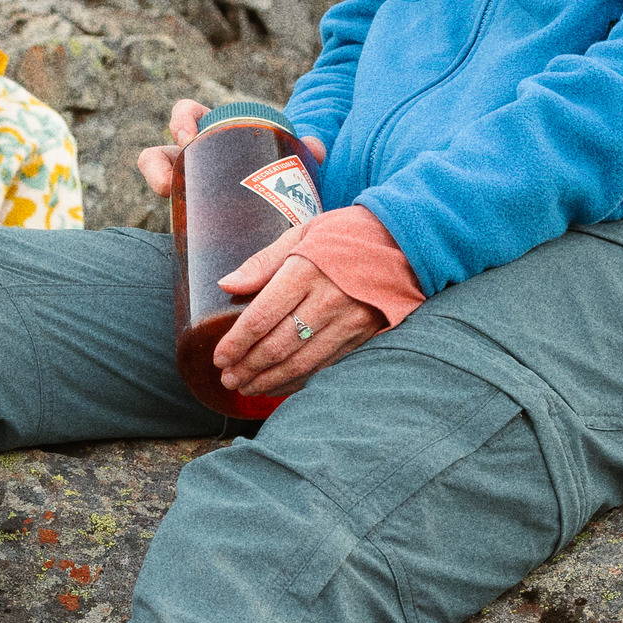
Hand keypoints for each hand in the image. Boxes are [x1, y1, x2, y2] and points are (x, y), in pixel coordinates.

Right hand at [135, 100, 323, 201]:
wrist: (271, 200)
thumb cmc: (272, 169)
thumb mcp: (283, 156)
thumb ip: (302, 151)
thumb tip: (316, 149)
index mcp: (213, 133)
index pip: (188, 114)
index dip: (182, 119)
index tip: (189, 136)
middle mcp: (193, 156)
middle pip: (162, 147)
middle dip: (161, 157)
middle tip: (178, 173)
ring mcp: (187, 181)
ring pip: (157, 173)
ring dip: (157, 177)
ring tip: (169, 190)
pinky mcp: (188, 209)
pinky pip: (170, 207)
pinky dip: (171, 205)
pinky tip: (181, 221)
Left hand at [216, 228, 377, 397]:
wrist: (404, 242)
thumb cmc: (347, 234)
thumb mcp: (303, 233)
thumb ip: (263, 262)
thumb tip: (226, 284)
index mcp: (306, 271)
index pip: (261, 316)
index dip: (236, 342)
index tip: (219, 357)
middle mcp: (327, 300)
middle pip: (278, 345)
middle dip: (248, 367)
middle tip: (228, 378)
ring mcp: (348, 322)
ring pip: (301, 362)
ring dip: (269, 380)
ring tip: (247, 388)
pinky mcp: (362, 336)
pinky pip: (325, 366)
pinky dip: (298, 381)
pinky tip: (279, 386)